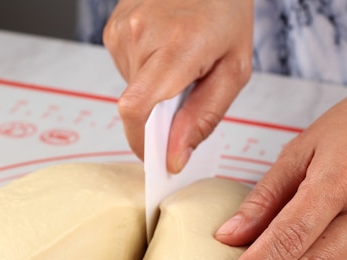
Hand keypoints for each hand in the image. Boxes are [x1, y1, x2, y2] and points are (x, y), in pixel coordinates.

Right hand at [103, 0, 252, 172]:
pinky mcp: (112, 29)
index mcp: (177, 46)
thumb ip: (204, 117)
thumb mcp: (233, 69)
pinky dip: (145, 73)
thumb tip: (175, 155)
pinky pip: (126, 71)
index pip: (137, 109)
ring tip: (178, 62)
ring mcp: (122, 30)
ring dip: (154, 91)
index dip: (142, 143)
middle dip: (159, 115)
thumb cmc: (225, 11)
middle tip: (187, 91)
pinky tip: (164, 50)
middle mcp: (141, 35)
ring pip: (131, 90)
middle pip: (136, 106)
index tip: (157, 158)